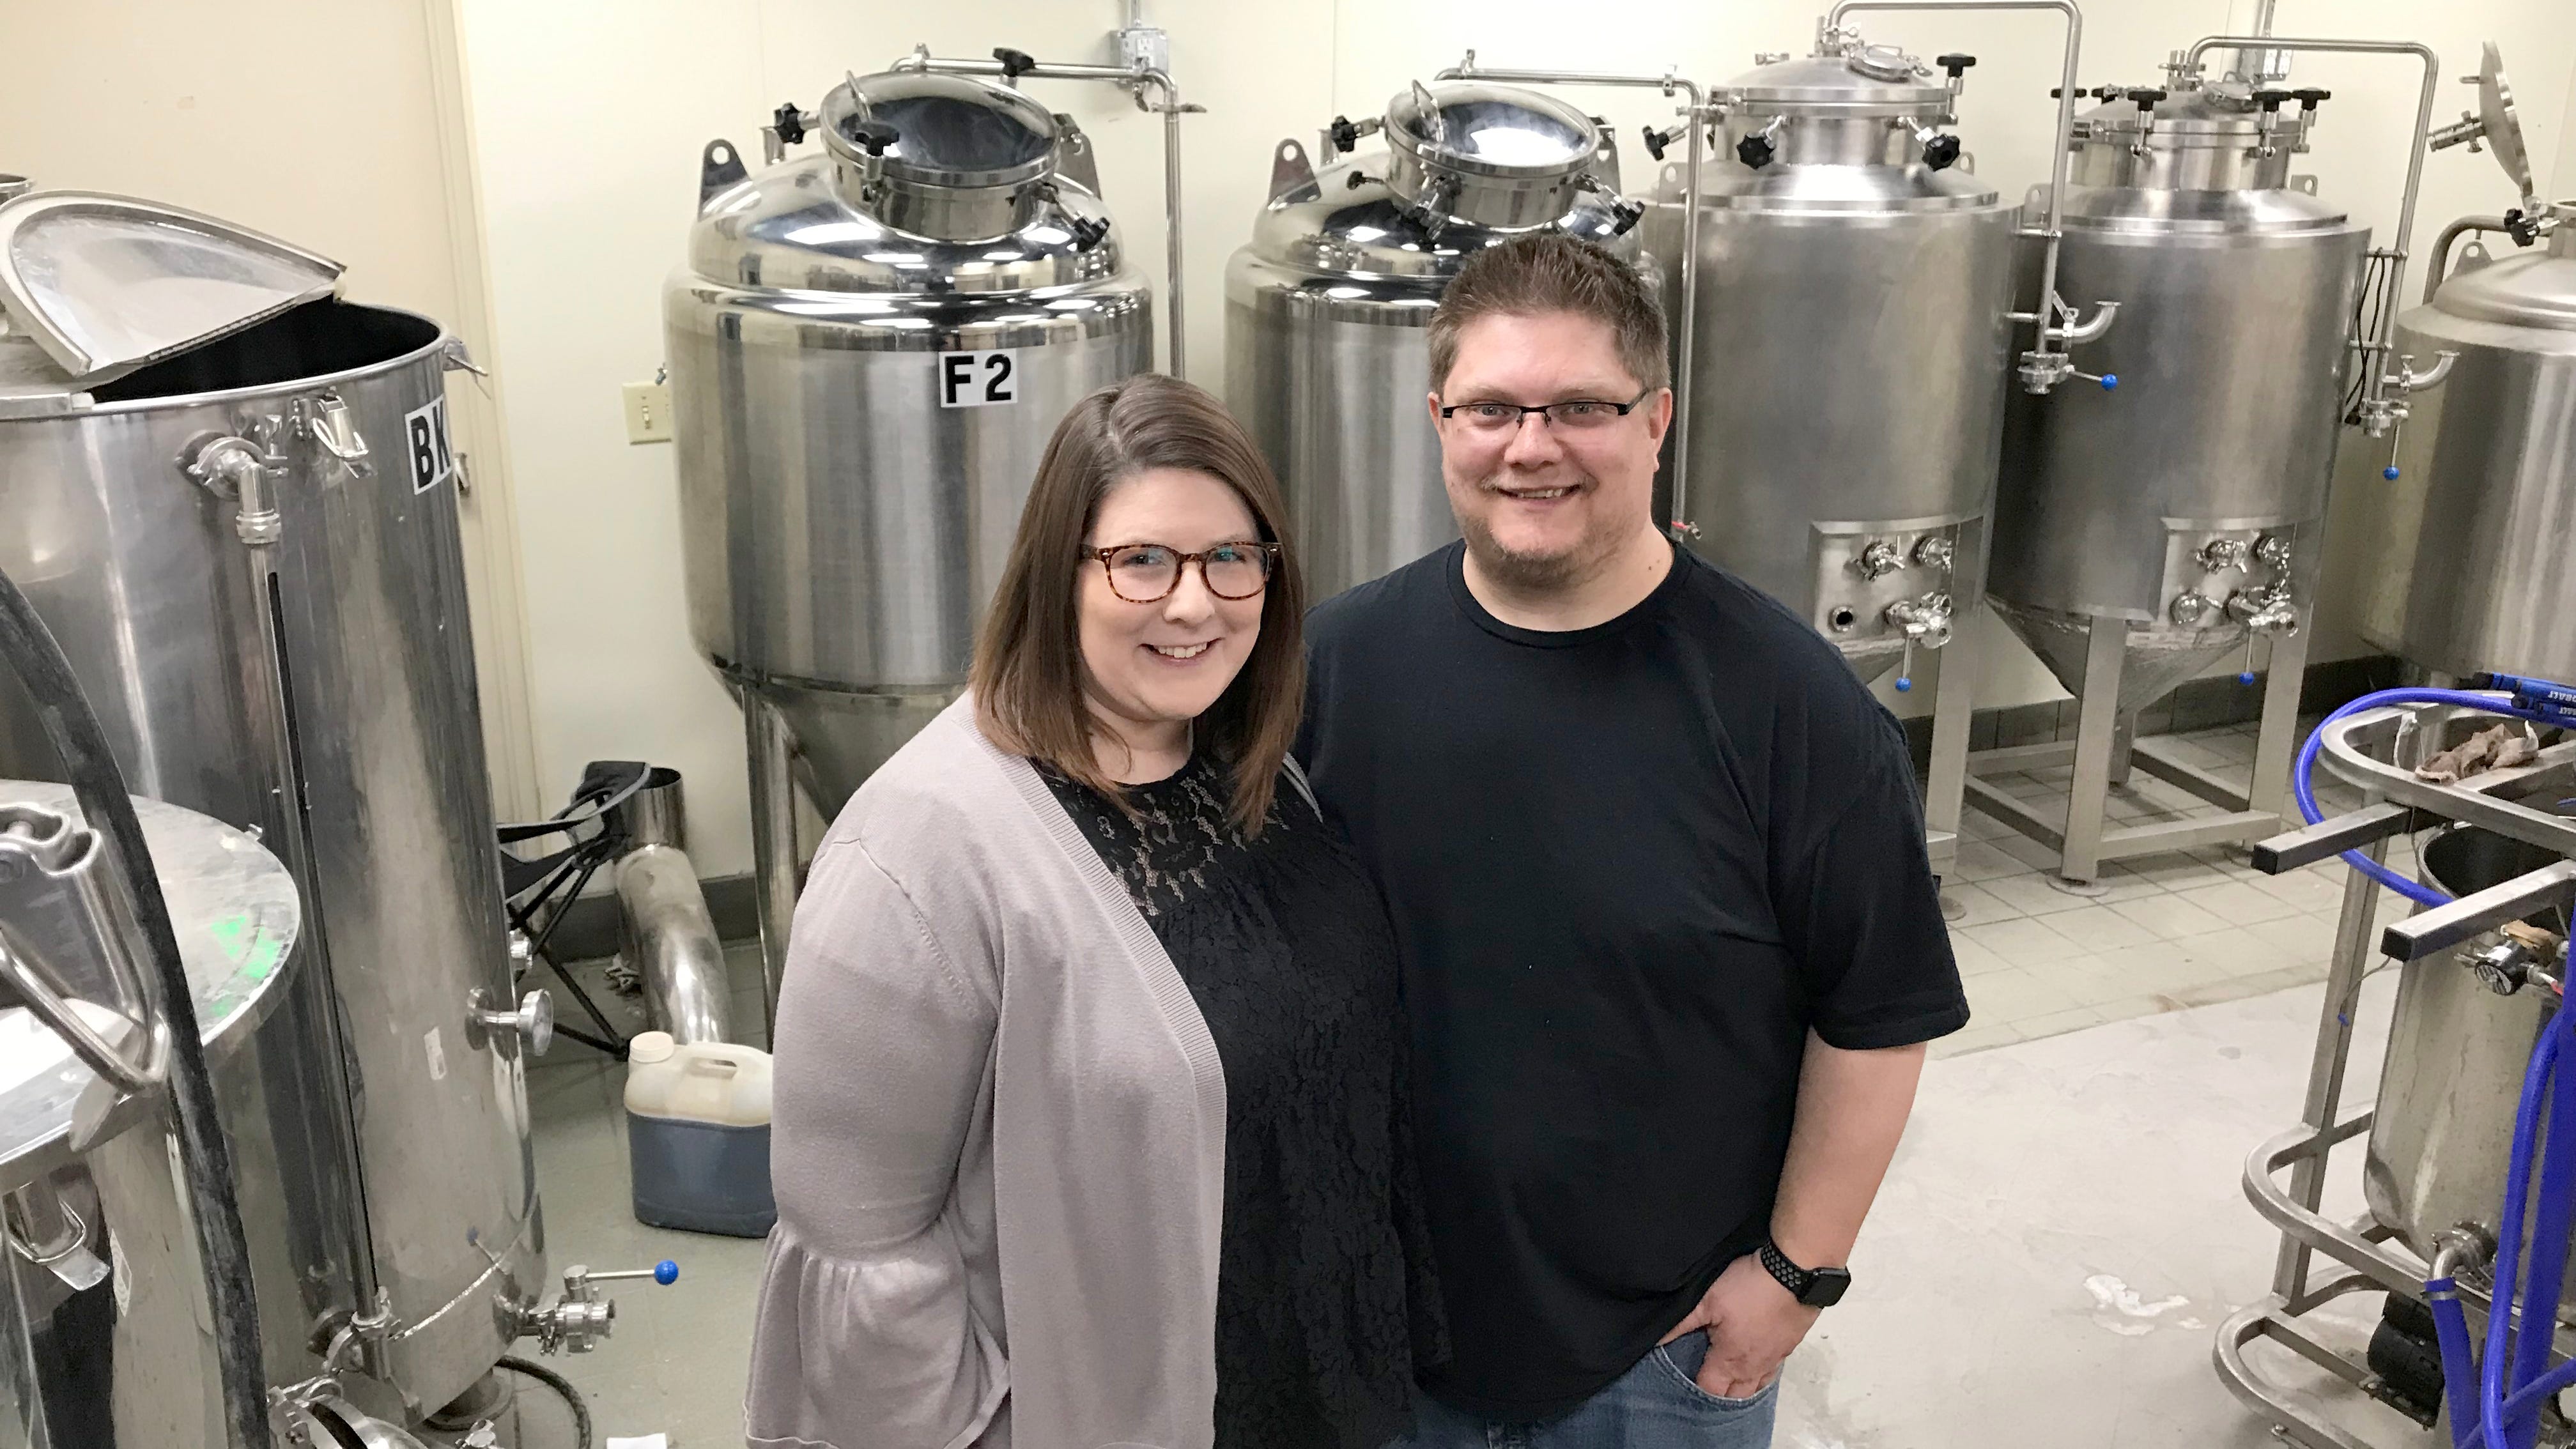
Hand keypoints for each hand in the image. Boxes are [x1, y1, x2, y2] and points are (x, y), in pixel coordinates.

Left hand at [1658, 1252, 1818, 1398]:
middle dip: (1721, 1394)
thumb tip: (1654, 1342)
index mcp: (1730, 1360)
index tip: (1684, 1377)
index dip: (1694, 1387)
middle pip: (1736, 1396)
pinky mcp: (1789, 1346)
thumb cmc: (1748, 1288)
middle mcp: (1754, 1367)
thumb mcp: (1707, 1300)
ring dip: (1742, 1385)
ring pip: (1757, 1385)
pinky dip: (1760, 1370)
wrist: (1796, 1274)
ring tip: (1729, 1375)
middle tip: (1707, 1379)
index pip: (1710, 1389)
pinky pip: (1772, 1370)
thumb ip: (1681, 1323)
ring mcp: (1775, 1358)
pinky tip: (1754, 1357)